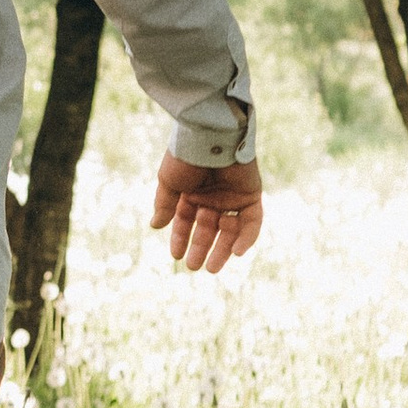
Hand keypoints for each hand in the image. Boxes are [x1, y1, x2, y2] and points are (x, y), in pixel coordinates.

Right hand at [151, 154, 262, 273]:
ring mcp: (233, 196)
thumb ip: (165, 205)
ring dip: (222, 249)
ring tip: (212, 267)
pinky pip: (251, 222)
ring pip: (230, 230)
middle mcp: (213, 196)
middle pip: (209, 229)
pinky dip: (246, 238)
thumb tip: (156, 226)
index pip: (187, 221)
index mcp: (192, 192)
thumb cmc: (185, 158)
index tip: (176, 255)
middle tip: (194, 267)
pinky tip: (236, 253)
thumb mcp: (169, 183)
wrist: (209, 139)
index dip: (181, 238)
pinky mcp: (251, 195)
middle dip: (201, 247)